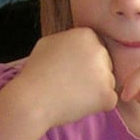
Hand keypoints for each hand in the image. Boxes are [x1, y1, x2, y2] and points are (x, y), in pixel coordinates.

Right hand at [0, 28, 116, 139]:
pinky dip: (97, 104)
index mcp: (86, 35)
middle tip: (70, 83)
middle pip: (105, 64)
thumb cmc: (36, 72)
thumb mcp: (49, 43)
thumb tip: (80, 42)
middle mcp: (100, 51)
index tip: (69, 68)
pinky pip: (109, 100)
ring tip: (71, 93)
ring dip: (95, 90)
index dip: (83, 61)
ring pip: (108, 82)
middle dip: (92, 74)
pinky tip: (78, 103)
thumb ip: (69, 40)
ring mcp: (106, 73)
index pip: (96, 48)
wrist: (31, 101)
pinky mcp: (108, 95)